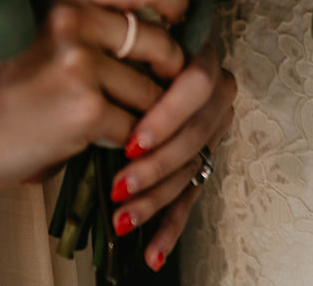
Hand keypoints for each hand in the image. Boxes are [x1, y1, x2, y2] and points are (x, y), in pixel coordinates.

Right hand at [0, 0, 182, 191]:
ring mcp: (79, 65)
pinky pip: (135, 124)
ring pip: (151, 90)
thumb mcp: (47, 31)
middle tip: (158, 86)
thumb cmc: (12, 85)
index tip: (181, 16)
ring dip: (144, 112)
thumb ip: (97, 19)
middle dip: (168, 72)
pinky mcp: (84, 109)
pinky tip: (100, 138)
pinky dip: (127, 138)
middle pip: (160, 43)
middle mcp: (72, 22)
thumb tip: (171, 24)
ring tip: (114, 118)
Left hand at [107, 48, 236, 271]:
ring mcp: (210, 135)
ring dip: (156, 198)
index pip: (198, 84)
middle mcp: (214, 97)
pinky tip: (153, 255)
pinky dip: (169, 229)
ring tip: (122, 218)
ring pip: (192, 168)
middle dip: (159, 163)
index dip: (168, 116)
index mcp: (200, 61)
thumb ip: (124, 66)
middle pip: (198, 133)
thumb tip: (99, 90)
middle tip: (121, 184)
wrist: (112, 84)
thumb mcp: (121, 57)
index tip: (132, 143)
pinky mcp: (199, 167)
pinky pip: (189, 198)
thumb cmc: (113, 66)